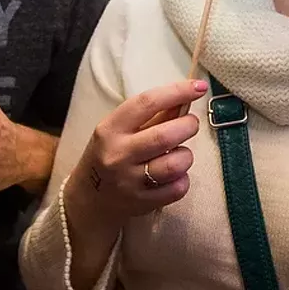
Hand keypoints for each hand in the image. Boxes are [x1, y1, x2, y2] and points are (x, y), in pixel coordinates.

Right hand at [61, 78, 205, 224]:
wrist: (90, 197)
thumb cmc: (110, 153)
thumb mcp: (120, 130)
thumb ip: (152, 115)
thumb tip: (186, 95)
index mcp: (110, 129)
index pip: (147, 103)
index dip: (177, 91)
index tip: (198, 86)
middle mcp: (118, 154)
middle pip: (165, 135)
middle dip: (188, 125)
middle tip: (190, 124)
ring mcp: (129, 181)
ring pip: (175, 164)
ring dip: (186, 155)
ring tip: (179, 153)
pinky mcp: (142, 202)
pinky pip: (177, 188)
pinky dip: (183, 179)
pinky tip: (175, 175)